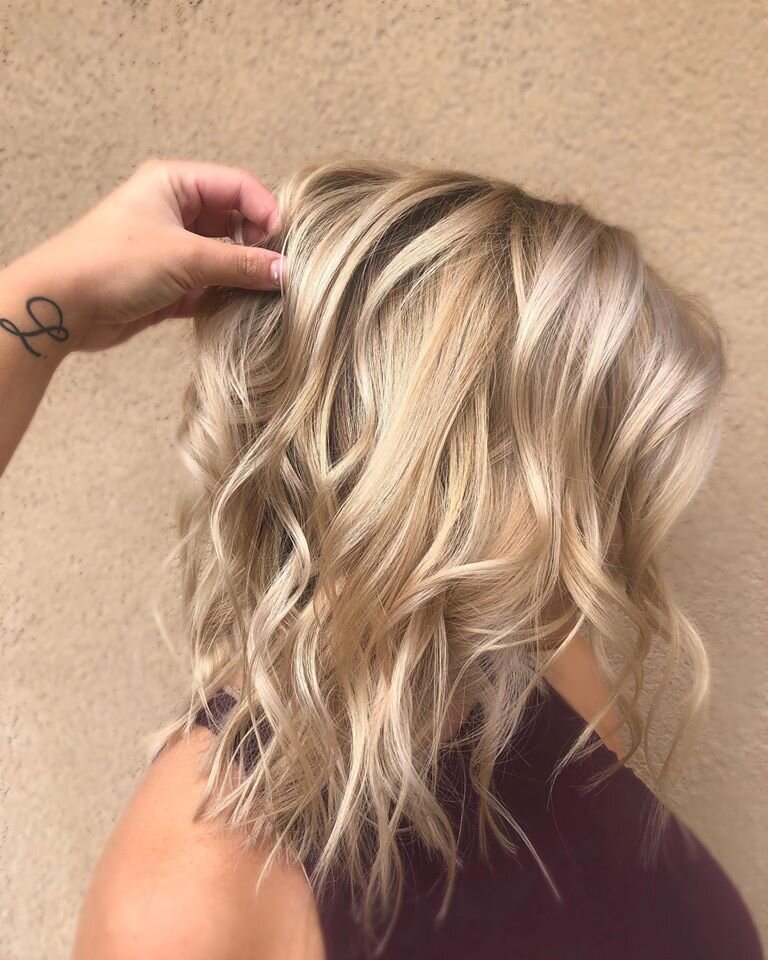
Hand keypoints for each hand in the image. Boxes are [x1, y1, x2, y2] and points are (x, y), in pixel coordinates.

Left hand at [2, 157, 285, 354]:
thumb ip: (240, 264)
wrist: (64, 306)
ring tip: (267, 293)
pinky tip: (245, 309)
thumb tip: (285, 271)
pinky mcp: (171, 283)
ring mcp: (174, 248)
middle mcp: (176, 211)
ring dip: (245, 273)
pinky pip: (212, 285)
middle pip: (236, 221)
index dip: (267, 211)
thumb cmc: (114, 263)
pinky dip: (229, 295)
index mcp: (176, 183)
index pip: (239, 186)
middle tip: (280, 271)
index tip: (285, 243)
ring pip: (226, 255)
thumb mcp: (186, 258)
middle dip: (259, 244)